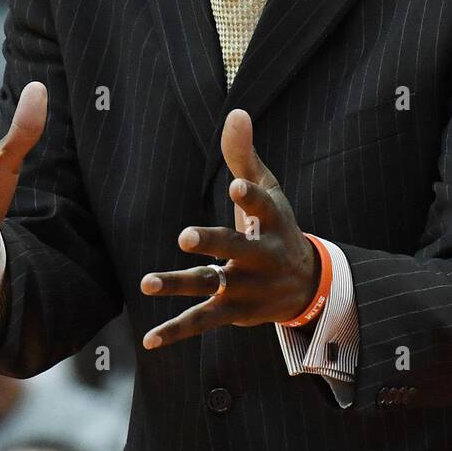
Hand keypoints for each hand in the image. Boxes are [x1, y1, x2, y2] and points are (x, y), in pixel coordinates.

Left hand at [140, 108, 318, 348]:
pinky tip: (148, 339)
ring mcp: (245, 286)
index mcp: (271, 221)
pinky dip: (175, 331)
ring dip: (179, 284)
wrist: (305, 284)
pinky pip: (201, 321)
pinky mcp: (232, 311)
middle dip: (213, 243)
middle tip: (185, 236)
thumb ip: (244, 155)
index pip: (261, 206)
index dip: (248, 196)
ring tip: (146, 282)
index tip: (234, 186)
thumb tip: (236, 111)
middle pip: (234, 248)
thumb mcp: (268, 189)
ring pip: (210, 285)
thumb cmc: (277, 226)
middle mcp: (260, 256)